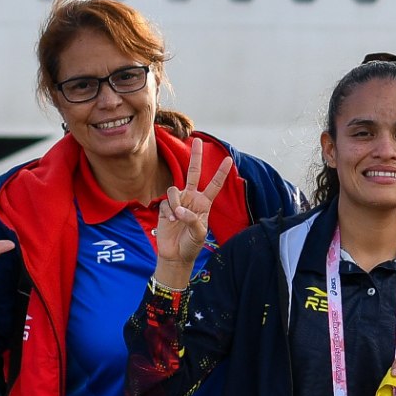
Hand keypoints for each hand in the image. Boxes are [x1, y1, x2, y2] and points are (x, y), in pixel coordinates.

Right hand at [149, 140, 229, 292]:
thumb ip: (192, 219)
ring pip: (174, 190)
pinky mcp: (165, 207)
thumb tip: (180, 209)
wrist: (175, 255)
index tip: (229, 160)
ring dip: (175, 203)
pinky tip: (169, 222)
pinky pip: (166, 203)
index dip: (220, 173)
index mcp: (204, 203)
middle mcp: (191, 198)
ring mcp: (178, 201)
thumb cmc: (192, 245)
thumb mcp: (199, 233)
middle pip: (193, 173)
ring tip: (176, 218)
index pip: (214, 185)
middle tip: (196, 141)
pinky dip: (167, 212)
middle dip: (195, 157)